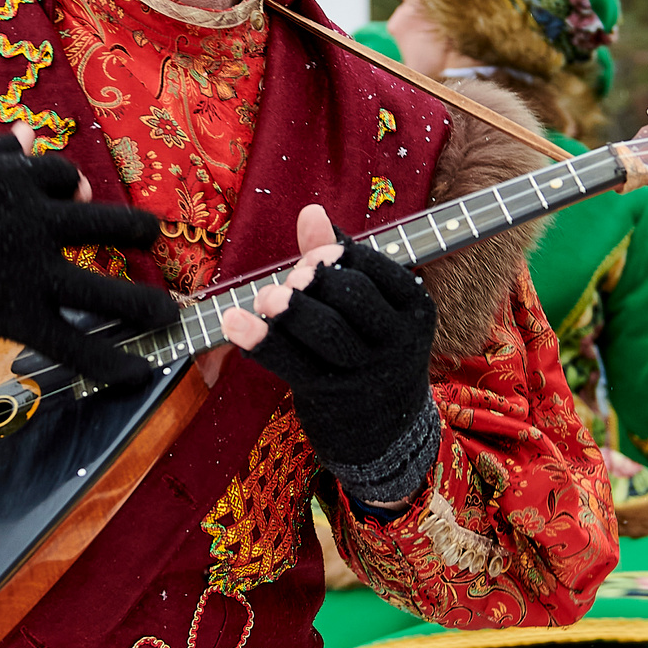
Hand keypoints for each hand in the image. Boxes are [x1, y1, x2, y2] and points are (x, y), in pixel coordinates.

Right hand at [0, 123, 176, 386]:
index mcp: (14, 178)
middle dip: (136, 232)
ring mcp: (29, 268)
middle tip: (155, 238)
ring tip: (171, 315)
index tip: (79, 199)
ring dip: (144, 304)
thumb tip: (28, 132)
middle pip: (104, 224)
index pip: (63, 177)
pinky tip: (137, 375)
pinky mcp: (15, 313)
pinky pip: (74, 342)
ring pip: (104, 289)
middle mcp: (34, 219)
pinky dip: (109, 362)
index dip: (73, 189)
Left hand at [224, 205, 438, 509]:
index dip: (339, 254)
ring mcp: (365, 372)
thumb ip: (338, 258)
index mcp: (415, 307)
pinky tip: (232, 321)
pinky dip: (259, 340)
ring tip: (265, 297)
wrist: (386, 434)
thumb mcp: (370, 307)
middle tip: (291, 279)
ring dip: (289, 308)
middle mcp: (398, 340)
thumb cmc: (371, 350)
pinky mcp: (329, 397)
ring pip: (326, 332)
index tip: (314, 257)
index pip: (376, 268)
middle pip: (353, 297)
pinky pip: (291, 364)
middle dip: (315, 280)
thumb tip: (311, 212)